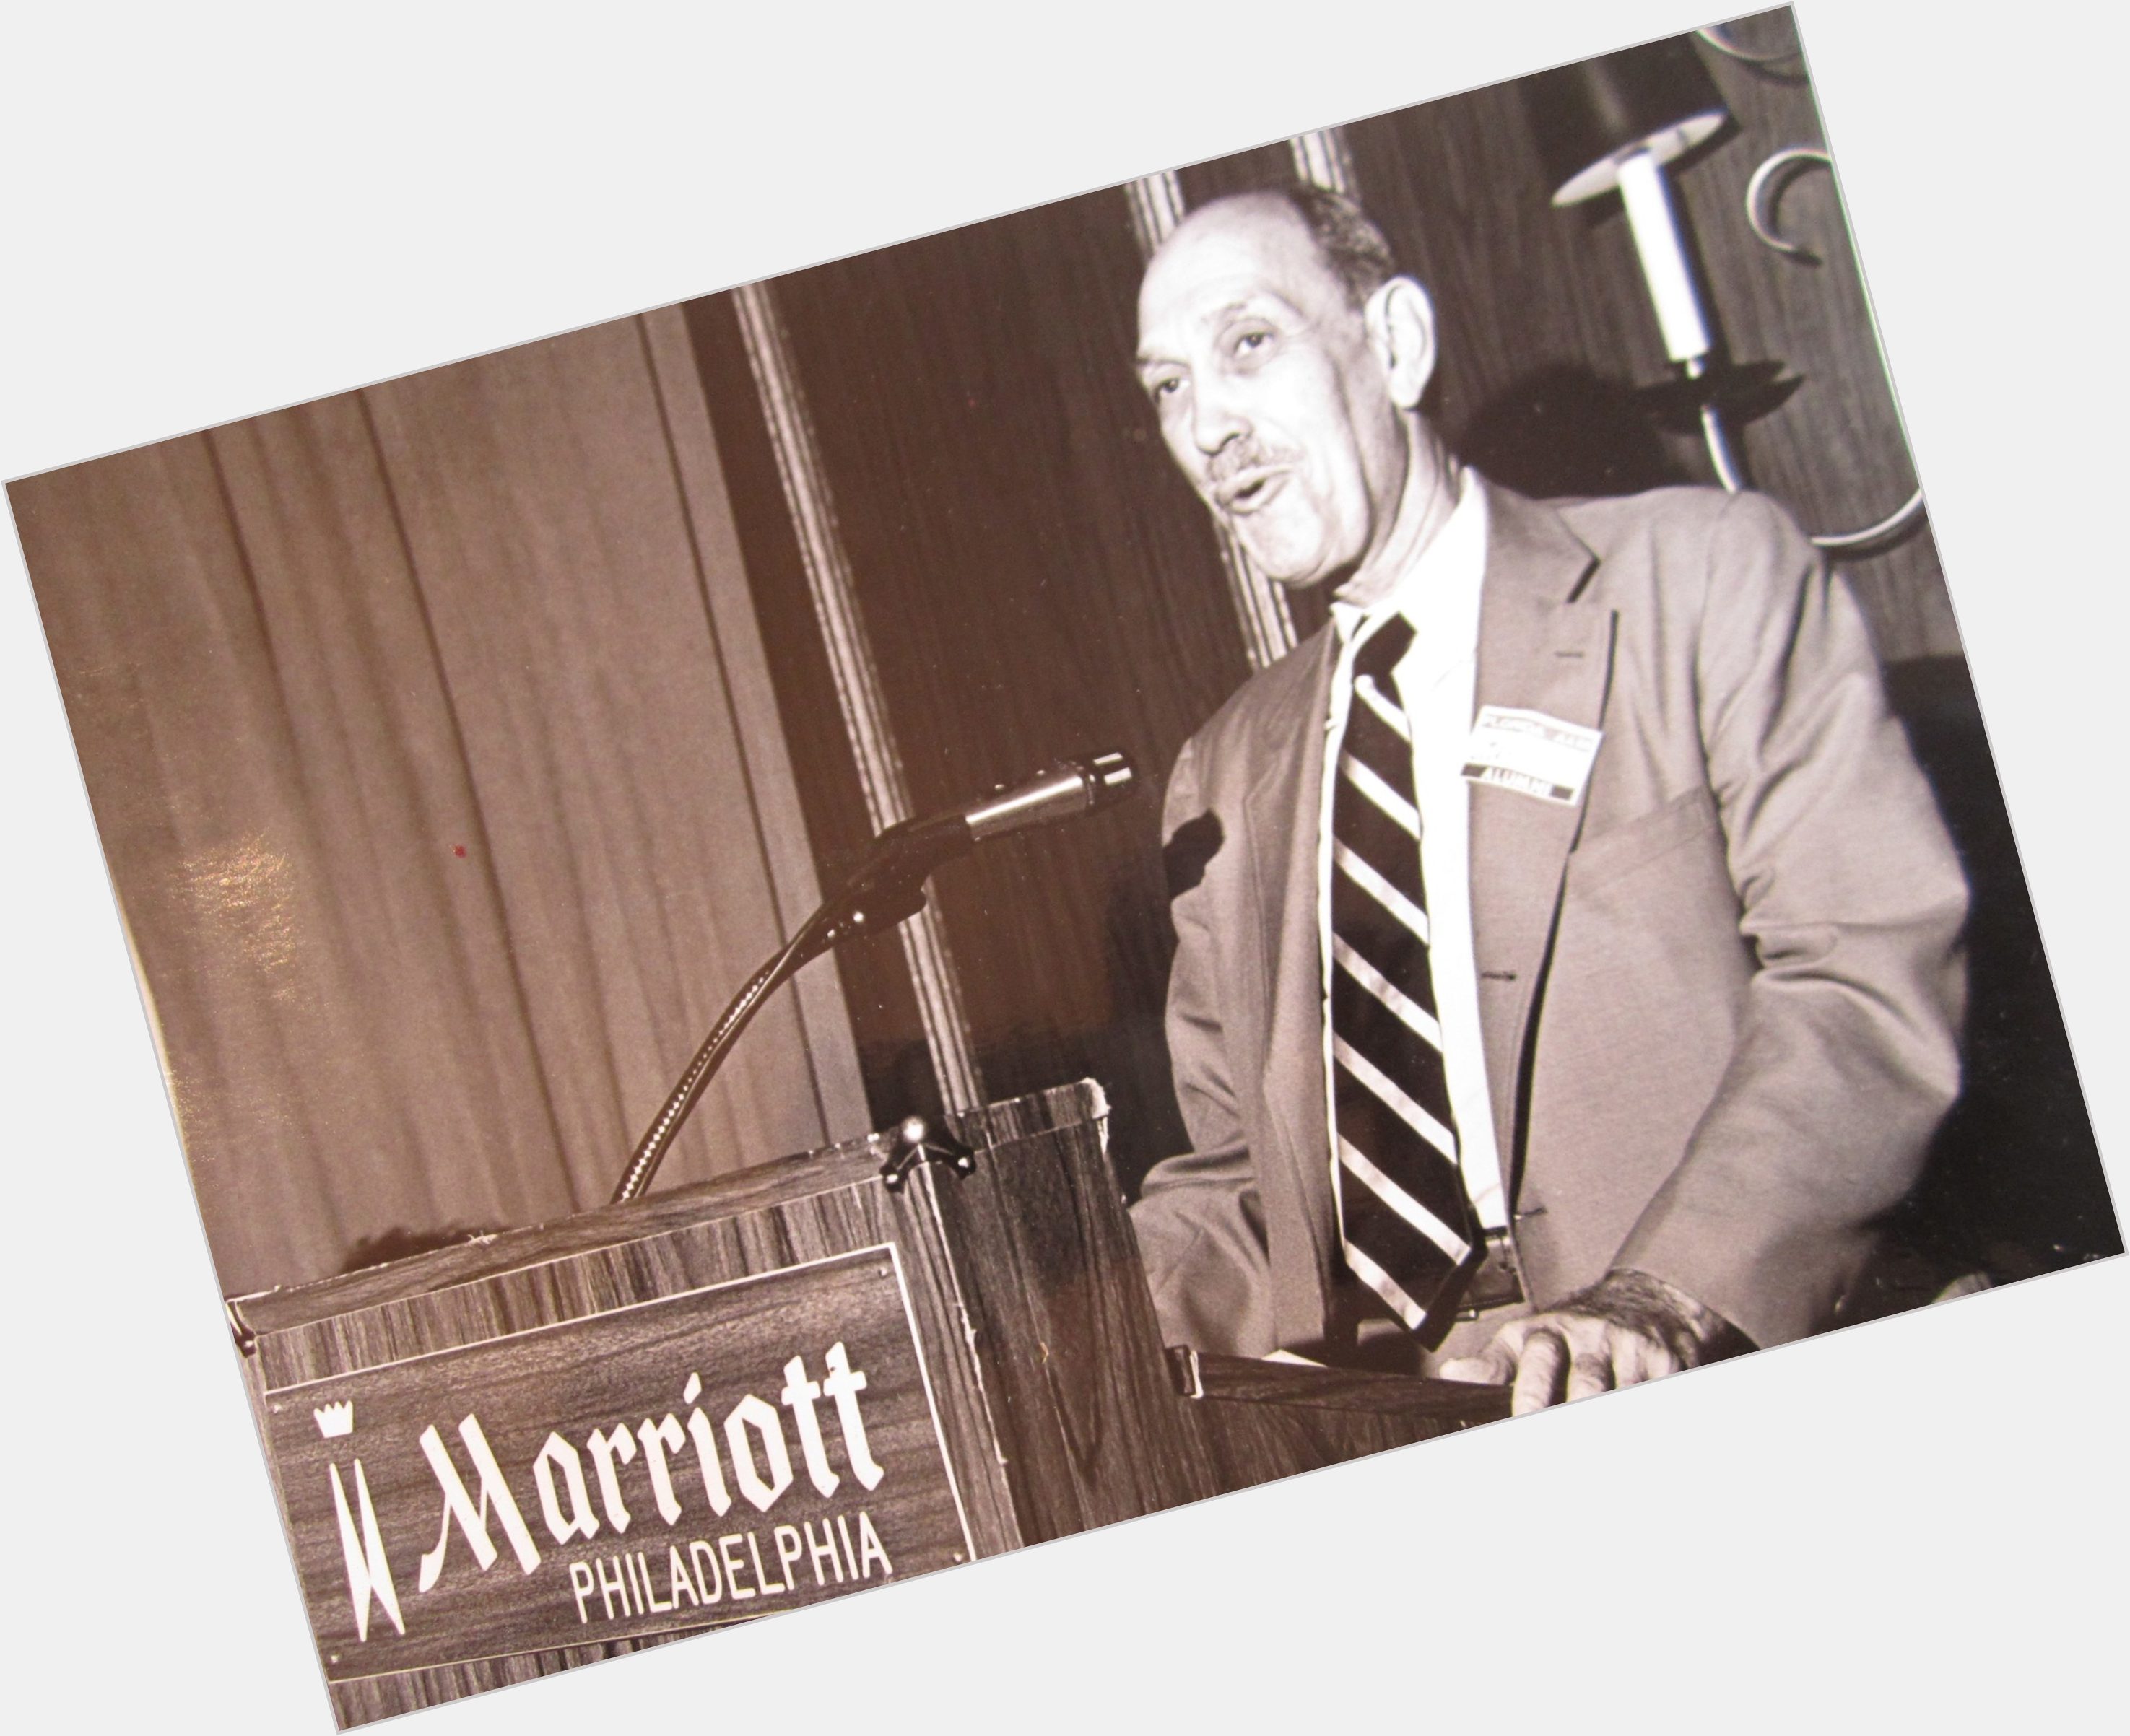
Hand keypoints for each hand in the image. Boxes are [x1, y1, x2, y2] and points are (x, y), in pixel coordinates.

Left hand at [1437, 1269, 1733, 1413]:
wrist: (1643, 1300)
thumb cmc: (1574, 1331)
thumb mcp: (1527, 1338)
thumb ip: (1494, 1362)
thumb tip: (1452, 1373)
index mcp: (1548, 1332)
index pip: (1536, 1365)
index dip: (1529, 1398)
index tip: (1522, 1422)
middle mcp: (1590, 1336)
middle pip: (1586, 1388)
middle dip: (1571, 1416)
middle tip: (1554, 1442)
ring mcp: (1630, 1348)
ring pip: (1623, 1396)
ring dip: (1609, 1419)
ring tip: (1599, 1452)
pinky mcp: (1666, 1362)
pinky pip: (1656, 1394)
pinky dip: (1645, 1412)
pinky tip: (1634, 1428)